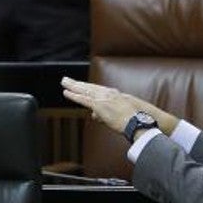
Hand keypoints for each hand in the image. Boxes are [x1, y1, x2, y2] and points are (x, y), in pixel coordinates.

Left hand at [61, 77, 179, 137]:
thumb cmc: (134, 121)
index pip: (97, 89)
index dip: (87, 87)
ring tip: (64, 82)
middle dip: (78, 83)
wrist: (138, 122)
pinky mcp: (100, 105)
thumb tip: (95, 116)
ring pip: (85, 90)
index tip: (80, 84)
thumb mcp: (121, 114)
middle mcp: (108, 94)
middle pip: (89, 87)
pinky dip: (74, 96)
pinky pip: (84, 99)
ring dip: (73, 86)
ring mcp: (104, 99)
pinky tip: (66, 93)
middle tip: (66, 79)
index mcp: (115, 95)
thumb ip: (106, 114)